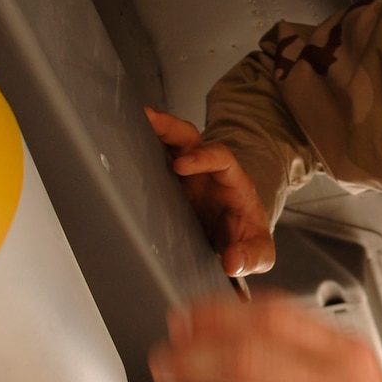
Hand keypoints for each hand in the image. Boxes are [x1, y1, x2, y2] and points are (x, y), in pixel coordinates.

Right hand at [145, 107, 275, 277]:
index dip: (202, 157)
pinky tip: (122, 139)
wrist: (236, 240)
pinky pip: (156, 156)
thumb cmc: (248, 241)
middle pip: (191, 138)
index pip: (221, 158)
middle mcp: (208, 171)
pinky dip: (141, 146)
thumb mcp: (259, 253)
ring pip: (169, 142)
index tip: (181, 166)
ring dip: (151, 130)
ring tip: (129, 121)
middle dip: (170, 126)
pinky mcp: (170, 180)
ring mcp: (187, 173)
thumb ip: (251, 256)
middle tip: (148, 119)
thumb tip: (232, 261)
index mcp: (232, 182)